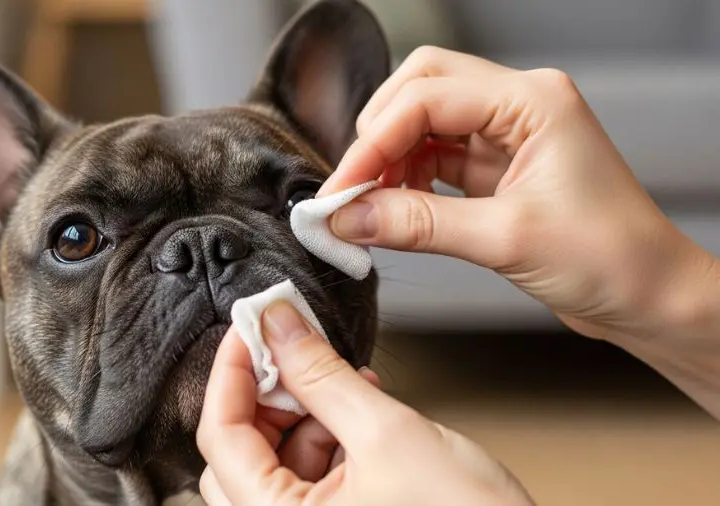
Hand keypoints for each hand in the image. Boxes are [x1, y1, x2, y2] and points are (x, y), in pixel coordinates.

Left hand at [197, 301, 534, 505]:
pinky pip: (311, 472)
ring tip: (345, 380)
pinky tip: (359, 405)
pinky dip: (329, 433)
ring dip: (306, 411)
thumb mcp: (386, 433)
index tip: (252, 326)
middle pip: (241, 449)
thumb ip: (322, 375)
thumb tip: (277, 324)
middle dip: (270, 392)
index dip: (231, 372)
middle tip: (294, 348)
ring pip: (276, 458)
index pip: (221, 436)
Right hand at [320, 46, 718, 344]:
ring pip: (425, 123)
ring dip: (390, 160)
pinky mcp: (499, 168)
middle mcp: (519, 106)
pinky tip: (395, 209)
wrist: (651, 298)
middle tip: (351, 188)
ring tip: (369, 207)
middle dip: (379, 134)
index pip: (427, 98)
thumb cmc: (612, 259)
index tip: (341, 190)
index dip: (374, 143)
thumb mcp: (504, 239)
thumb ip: (417, 223)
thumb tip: (348, 218)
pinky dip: (407, 180)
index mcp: (532, 101)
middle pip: (422, 88)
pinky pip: (436, 159)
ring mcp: (508, 135)